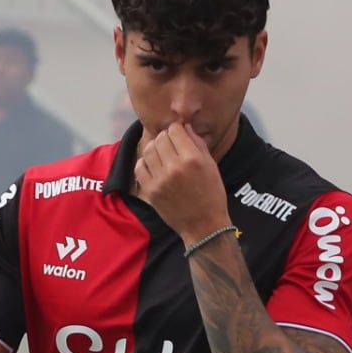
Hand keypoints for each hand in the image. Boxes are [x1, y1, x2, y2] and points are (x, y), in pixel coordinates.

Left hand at [134, 123, 229, 242]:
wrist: (203, 226)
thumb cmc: (211, 195)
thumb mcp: (211, 166)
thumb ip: (197, 143)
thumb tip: (184, 127)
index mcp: (192, 159)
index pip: (175, 130)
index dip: (177, 129)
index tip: (179, 134)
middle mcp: (174, 167)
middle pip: (161, 138)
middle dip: (166, 138)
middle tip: (171, 145)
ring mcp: (160, 179)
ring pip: (149, 150)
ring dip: (155, 149)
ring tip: (162, 155)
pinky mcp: (151, 190)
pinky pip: (140, 167)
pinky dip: (145, 163)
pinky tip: (154, 166)